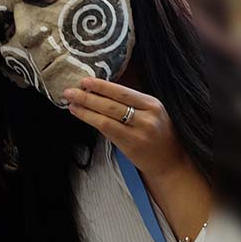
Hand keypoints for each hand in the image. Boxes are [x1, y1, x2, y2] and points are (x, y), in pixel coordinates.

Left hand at [62, 78, 190, 181]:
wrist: (171, 161)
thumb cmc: (159, 133)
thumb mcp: (153, 112)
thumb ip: (132, 102)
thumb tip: (101, 88)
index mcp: (152, 104)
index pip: (123, 92)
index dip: (103, 86)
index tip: (85, 80)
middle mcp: (147, 118)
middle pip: (112, 105)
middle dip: (88, 97)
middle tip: (70, 90)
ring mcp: (139, 134)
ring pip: (106, 119)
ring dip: (86, 110)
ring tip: (71, 102)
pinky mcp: (131, 147)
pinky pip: (107, 132)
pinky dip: (92, 121)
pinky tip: (81, 115)